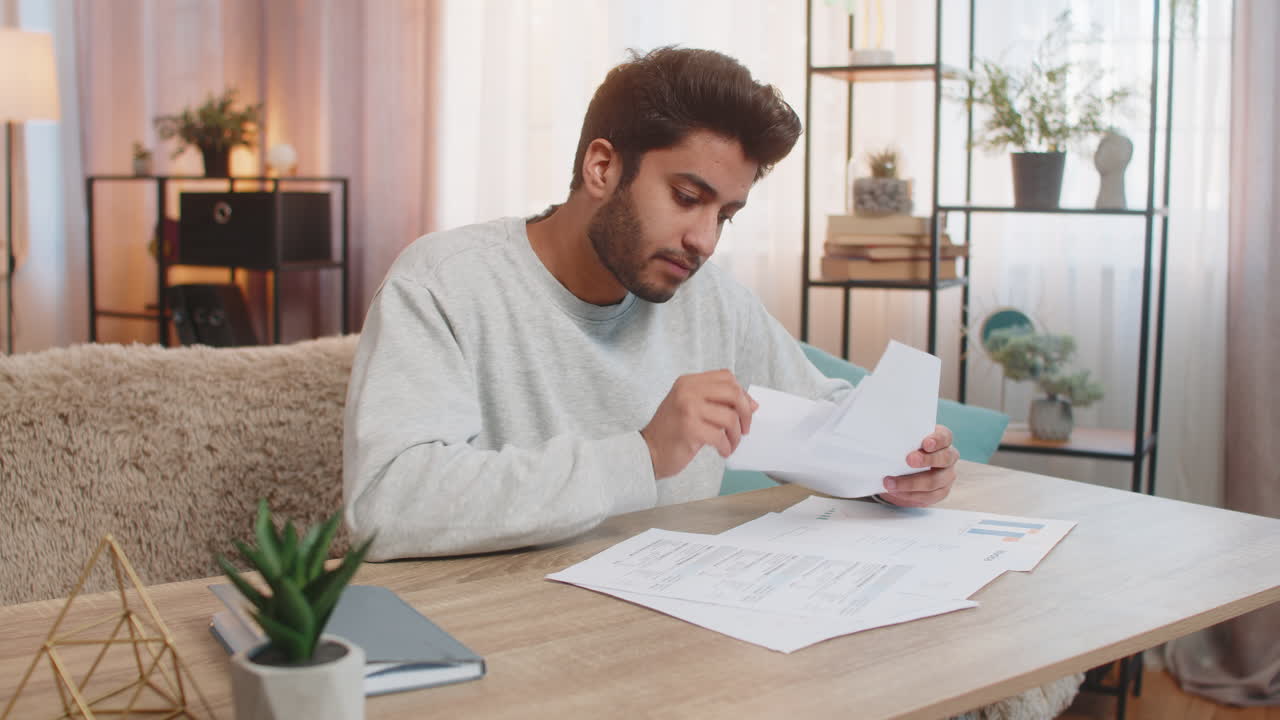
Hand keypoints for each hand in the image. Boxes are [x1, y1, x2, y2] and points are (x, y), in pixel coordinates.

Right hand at [641, 370, 757, 479]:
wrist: (648, 451)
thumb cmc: (672, 431)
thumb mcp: (691, 407)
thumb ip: (717, 401)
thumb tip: (751, 404)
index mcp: (688, 382)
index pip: (726, 377)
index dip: (742, 394)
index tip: (746, 410)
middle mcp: (687, 391)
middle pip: (733, 393)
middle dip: (745, 413)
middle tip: (745, 429)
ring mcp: (688, 409)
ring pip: (730, 418)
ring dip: (736, 435)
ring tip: (731, 444)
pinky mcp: (690, 429)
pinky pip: (721, 437)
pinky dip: (726, 447)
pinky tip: (722, 451)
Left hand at [879, 425, 957, 507]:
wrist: (908, 468)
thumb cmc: (907, 448)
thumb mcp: (906, 439)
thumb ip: (900, 436)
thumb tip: (881, 435)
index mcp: (943, 439)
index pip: (945, 437)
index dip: (937, 440)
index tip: (925, 443)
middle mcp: (949, 457)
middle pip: (944, 459)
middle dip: (926, 460)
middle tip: (909, 460)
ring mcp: (947, 476)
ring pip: (935, 481)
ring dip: (911, 483)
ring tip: (890, 483)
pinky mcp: (941, 492)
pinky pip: (928, 496)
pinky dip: (910, 495)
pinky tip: (895, 492)